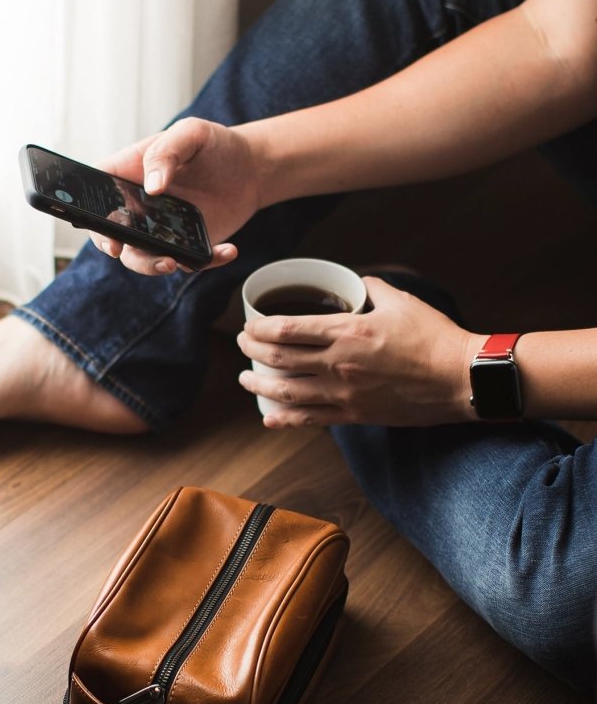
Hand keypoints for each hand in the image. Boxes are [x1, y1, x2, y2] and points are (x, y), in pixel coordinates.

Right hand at [89, 118, 260, 275]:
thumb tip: (152, 186)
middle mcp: (137, 208)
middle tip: (122, 249)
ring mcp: (160, 231)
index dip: (92, 217)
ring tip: (174, 261)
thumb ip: (167, 151)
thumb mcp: (190, 133)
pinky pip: (189, 262)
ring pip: (145, 258)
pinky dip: (206, 261)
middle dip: (117, 248)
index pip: (97, 197)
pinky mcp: (187, 246)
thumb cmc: (211, 144)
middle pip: (115, 236)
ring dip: (154, 265)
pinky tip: (227, 250)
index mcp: (127, 176)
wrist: (248, 166)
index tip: (105, 230)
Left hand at [236, 277, 480, 426]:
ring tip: (246, 379)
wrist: (460, 379)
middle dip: (252, 351)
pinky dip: (284, 419)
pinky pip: (310, 420)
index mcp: (347, 331)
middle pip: (279, 359)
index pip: (287, 329)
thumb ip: (372, 289)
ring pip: (287, 392)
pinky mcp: (354, 414)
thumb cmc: (434, 338)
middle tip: (242, 345)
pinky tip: (269, 417)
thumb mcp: (400, 301)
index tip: (249, 325)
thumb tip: (358, 283)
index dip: (260, 328)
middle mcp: (338, 364)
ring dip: (260, 385)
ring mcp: (344, 393)